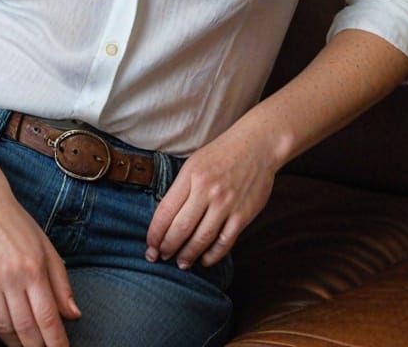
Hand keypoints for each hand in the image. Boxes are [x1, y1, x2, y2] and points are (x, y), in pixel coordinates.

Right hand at [0, 182, 80, 346]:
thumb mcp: (46, 246)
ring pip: (3, 328)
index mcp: (34, 267)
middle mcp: (11, 276)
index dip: (56, 342)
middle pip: (26, 328)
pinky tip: (2, 336)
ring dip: (15, 345)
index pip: (47, 317)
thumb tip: (74, 316)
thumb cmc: (18, 224)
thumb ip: (61, 282)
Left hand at [145, 123, 277, 269]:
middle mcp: (207, 190)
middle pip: (180, 229)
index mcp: (191, 175)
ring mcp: (226, 204)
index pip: (165, 211)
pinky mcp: (243, 215)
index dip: (155, 234)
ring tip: (181, 262)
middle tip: (162, 257)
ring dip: (188, 255)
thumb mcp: (195, 163)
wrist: (258, 145)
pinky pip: (224, 242)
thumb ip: (182, 188)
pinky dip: (212, 255)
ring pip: (201, 239)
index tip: (150, 247)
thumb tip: (166, 220)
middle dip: (167, 247)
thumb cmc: (222, 153)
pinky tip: (204, 259)